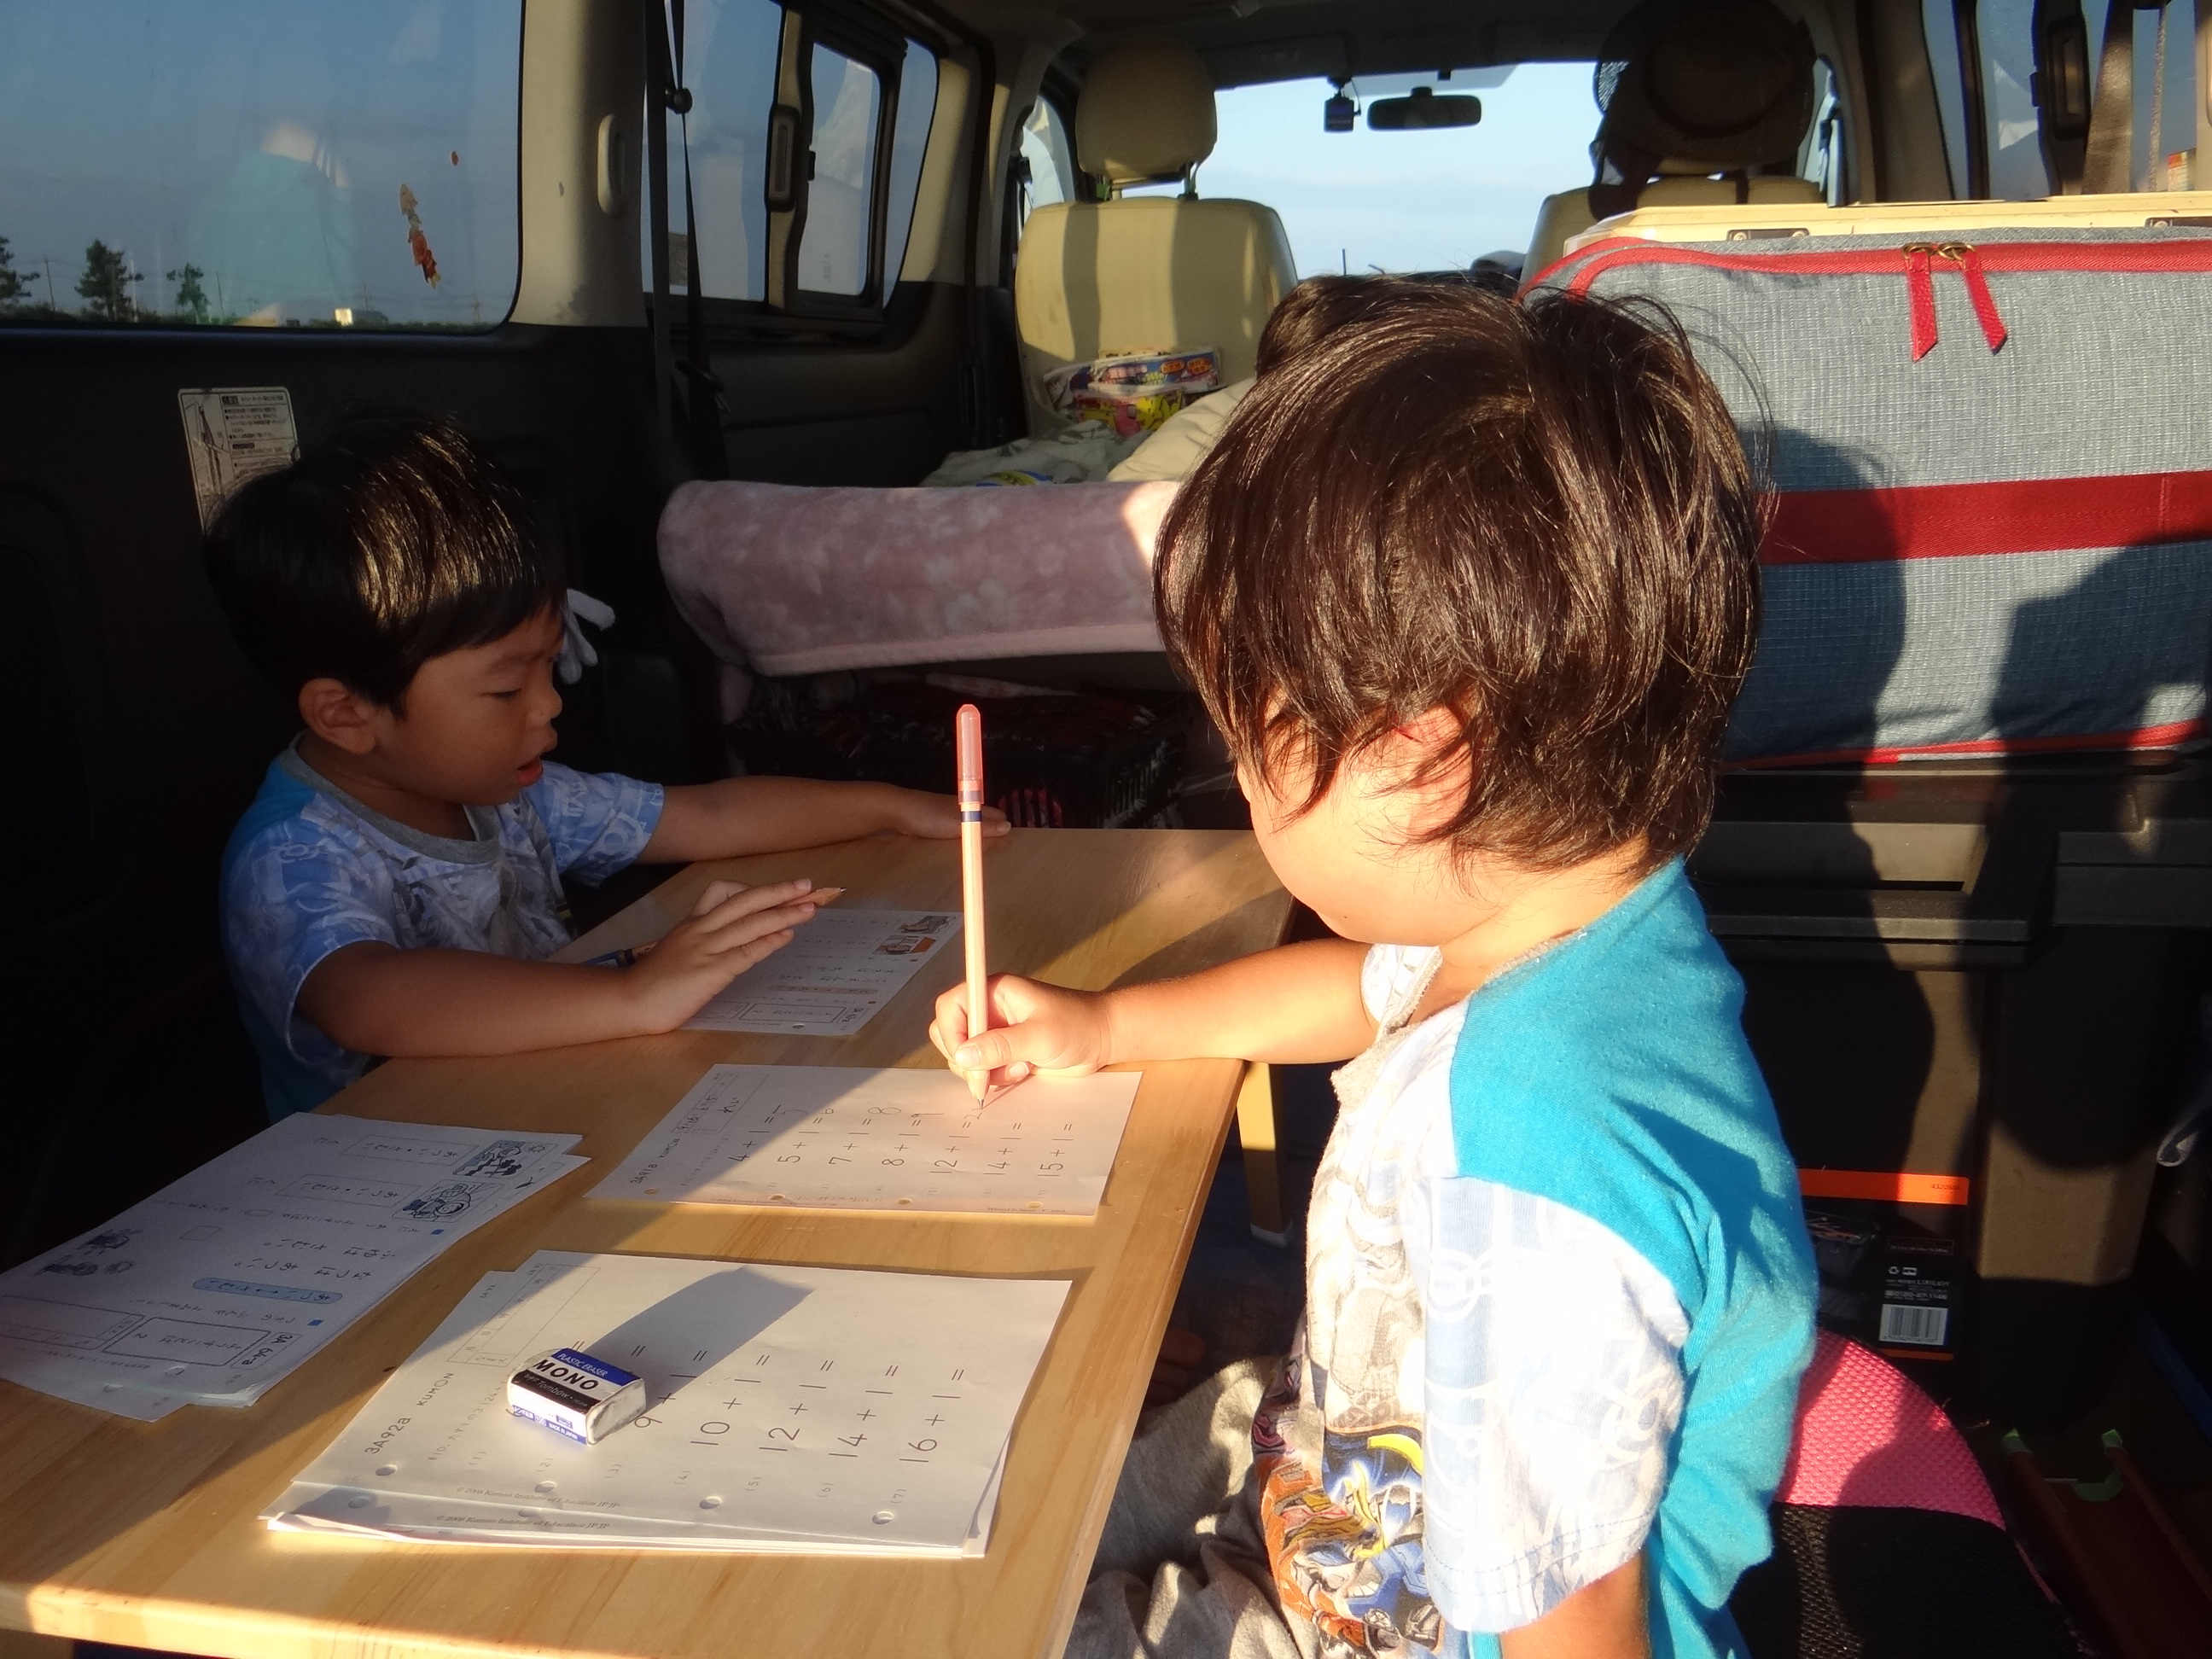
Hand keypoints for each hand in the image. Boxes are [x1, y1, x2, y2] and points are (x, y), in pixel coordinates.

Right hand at [623, 878, 820, 1030]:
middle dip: (777, 891)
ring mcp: (705, 949)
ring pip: (749, 923)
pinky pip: (745, 952)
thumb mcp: (676, 951)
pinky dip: (768, 942)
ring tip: (808, 909)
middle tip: (806, 886)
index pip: (721, 892)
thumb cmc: (652, 982)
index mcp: (691, 924)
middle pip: (743, 900)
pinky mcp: (709, 972)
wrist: (628, 1001)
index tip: (778, 890)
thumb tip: (732, 943)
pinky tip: (786, 937)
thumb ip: (701, 943)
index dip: (753, 889)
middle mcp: (700, 930)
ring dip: (783, 913)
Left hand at [880, 786, 1009, 840]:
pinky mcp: (932, 817)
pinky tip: (955, 843)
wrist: (896, 810)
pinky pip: (952, 825)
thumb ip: (982, 827)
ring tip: (978, 848)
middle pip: (982, 817)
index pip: (994, 814)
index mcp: (969, 804)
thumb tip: (1008, 827)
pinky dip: (959, 833)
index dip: (1002, 826)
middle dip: (991, 829)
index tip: (1007, 843)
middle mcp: (960, 805)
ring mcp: (945, 810)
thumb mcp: (958, 824)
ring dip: (974, 831)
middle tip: (996, 848)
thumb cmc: (928, 816)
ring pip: (967, 821)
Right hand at [927, 974, 1114, 1093]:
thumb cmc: (1077, 1025)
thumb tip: (962, 1057)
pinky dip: (996, 1077)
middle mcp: (990, 1010)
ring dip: (985, 1071)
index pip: (951, 1006)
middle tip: (988, 1077)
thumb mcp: (1039, 1036)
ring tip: (1019, 1068)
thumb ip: (1000, 1046)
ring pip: (966, 1057)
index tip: (968, 1061)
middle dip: (967, 1060)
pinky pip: (983, 1068)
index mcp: (994, 992)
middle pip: (952, 1034)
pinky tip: (1023, 1071)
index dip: (952, 1034)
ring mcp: (996, 1032)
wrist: (1102, 1040)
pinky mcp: (1004, 1052)